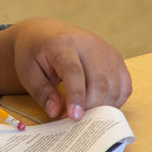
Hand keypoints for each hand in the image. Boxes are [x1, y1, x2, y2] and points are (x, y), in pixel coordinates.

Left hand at [11, 19, 130, 119]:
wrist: (45, 32)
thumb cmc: (34, 52)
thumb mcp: (27, 71)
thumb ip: (41, 92)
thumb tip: (56, 112)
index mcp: (62, 44)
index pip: (74, 71)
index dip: (76, 97)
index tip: (74, 117)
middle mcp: (88, 44)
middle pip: (99, 81)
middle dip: (90, 107)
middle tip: (74, 120)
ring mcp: (105, 49)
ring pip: (114, 85)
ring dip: (103, 106)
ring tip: (84, 114)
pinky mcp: (115, 57)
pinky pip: (124, 84)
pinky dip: (115, 100)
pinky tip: (100, 106)